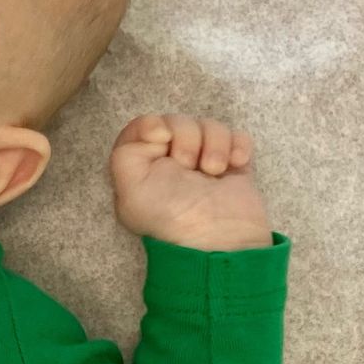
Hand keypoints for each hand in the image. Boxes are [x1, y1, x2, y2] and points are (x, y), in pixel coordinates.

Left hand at [109, 114, 272, 251]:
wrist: (222, 241)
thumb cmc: (172, 218)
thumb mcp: (131, 191)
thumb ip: (125, 153)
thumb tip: (156, 130)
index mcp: (143, 168)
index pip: (143, 128)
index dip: (152, 125)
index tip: (162, 138)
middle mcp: (171, 164)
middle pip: (177, 122)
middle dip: (185, 137)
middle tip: (189, 165)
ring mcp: (203, 164)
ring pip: (208, 126)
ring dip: (214, 143)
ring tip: (214, 171)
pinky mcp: (233, 167)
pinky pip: (237, 137)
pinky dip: (238, 145)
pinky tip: (235, 165)